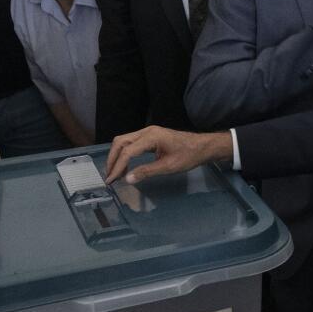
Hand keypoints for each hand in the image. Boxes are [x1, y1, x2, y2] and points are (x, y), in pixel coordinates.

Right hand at [104, 126, 230, 183]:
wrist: (202, 147)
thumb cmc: (188, 156)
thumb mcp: (168, 167)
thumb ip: (147, 172)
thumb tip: (128, 179)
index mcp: (151, 137)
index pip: (127, 151)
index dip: (117, 166)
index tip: (111, 180)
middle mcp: (147, 131)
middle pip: (121, 142)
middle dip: (112, 159)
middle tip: (110, 177)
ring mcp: (148, 132)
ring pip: (124, 141)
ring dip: (117, 156)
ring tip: (116, 173)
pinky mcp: (150, 136)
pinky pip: (131, 142)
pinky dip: (125, 153)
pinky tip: (126, 166)